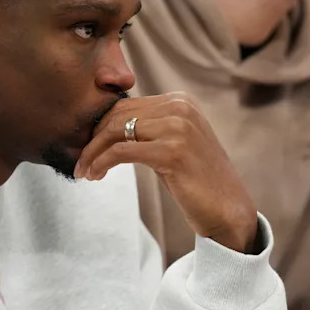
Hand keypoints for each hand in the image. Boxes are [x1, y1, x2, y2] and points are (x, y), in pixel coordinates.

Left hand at [74, 93, 258, 252]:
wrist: (228, 208)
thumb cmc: (197, 180)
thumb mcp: (174, 143)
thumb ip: (151, 128)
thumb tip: (106, 127)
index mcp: (181, 101)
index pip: (127, 105)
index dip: (101, 126)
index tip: (87, 147)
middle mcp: (180, 107)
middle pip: (118, 115)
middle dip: (92, 139)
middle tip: (81, 162)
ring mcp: (178, 127)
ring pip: (116, 131)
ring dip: (93, 152)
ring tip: (85, 171)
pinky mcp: (172, 151)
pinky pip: (122, 151)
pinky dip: (101, 163)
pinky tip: (95, 175)